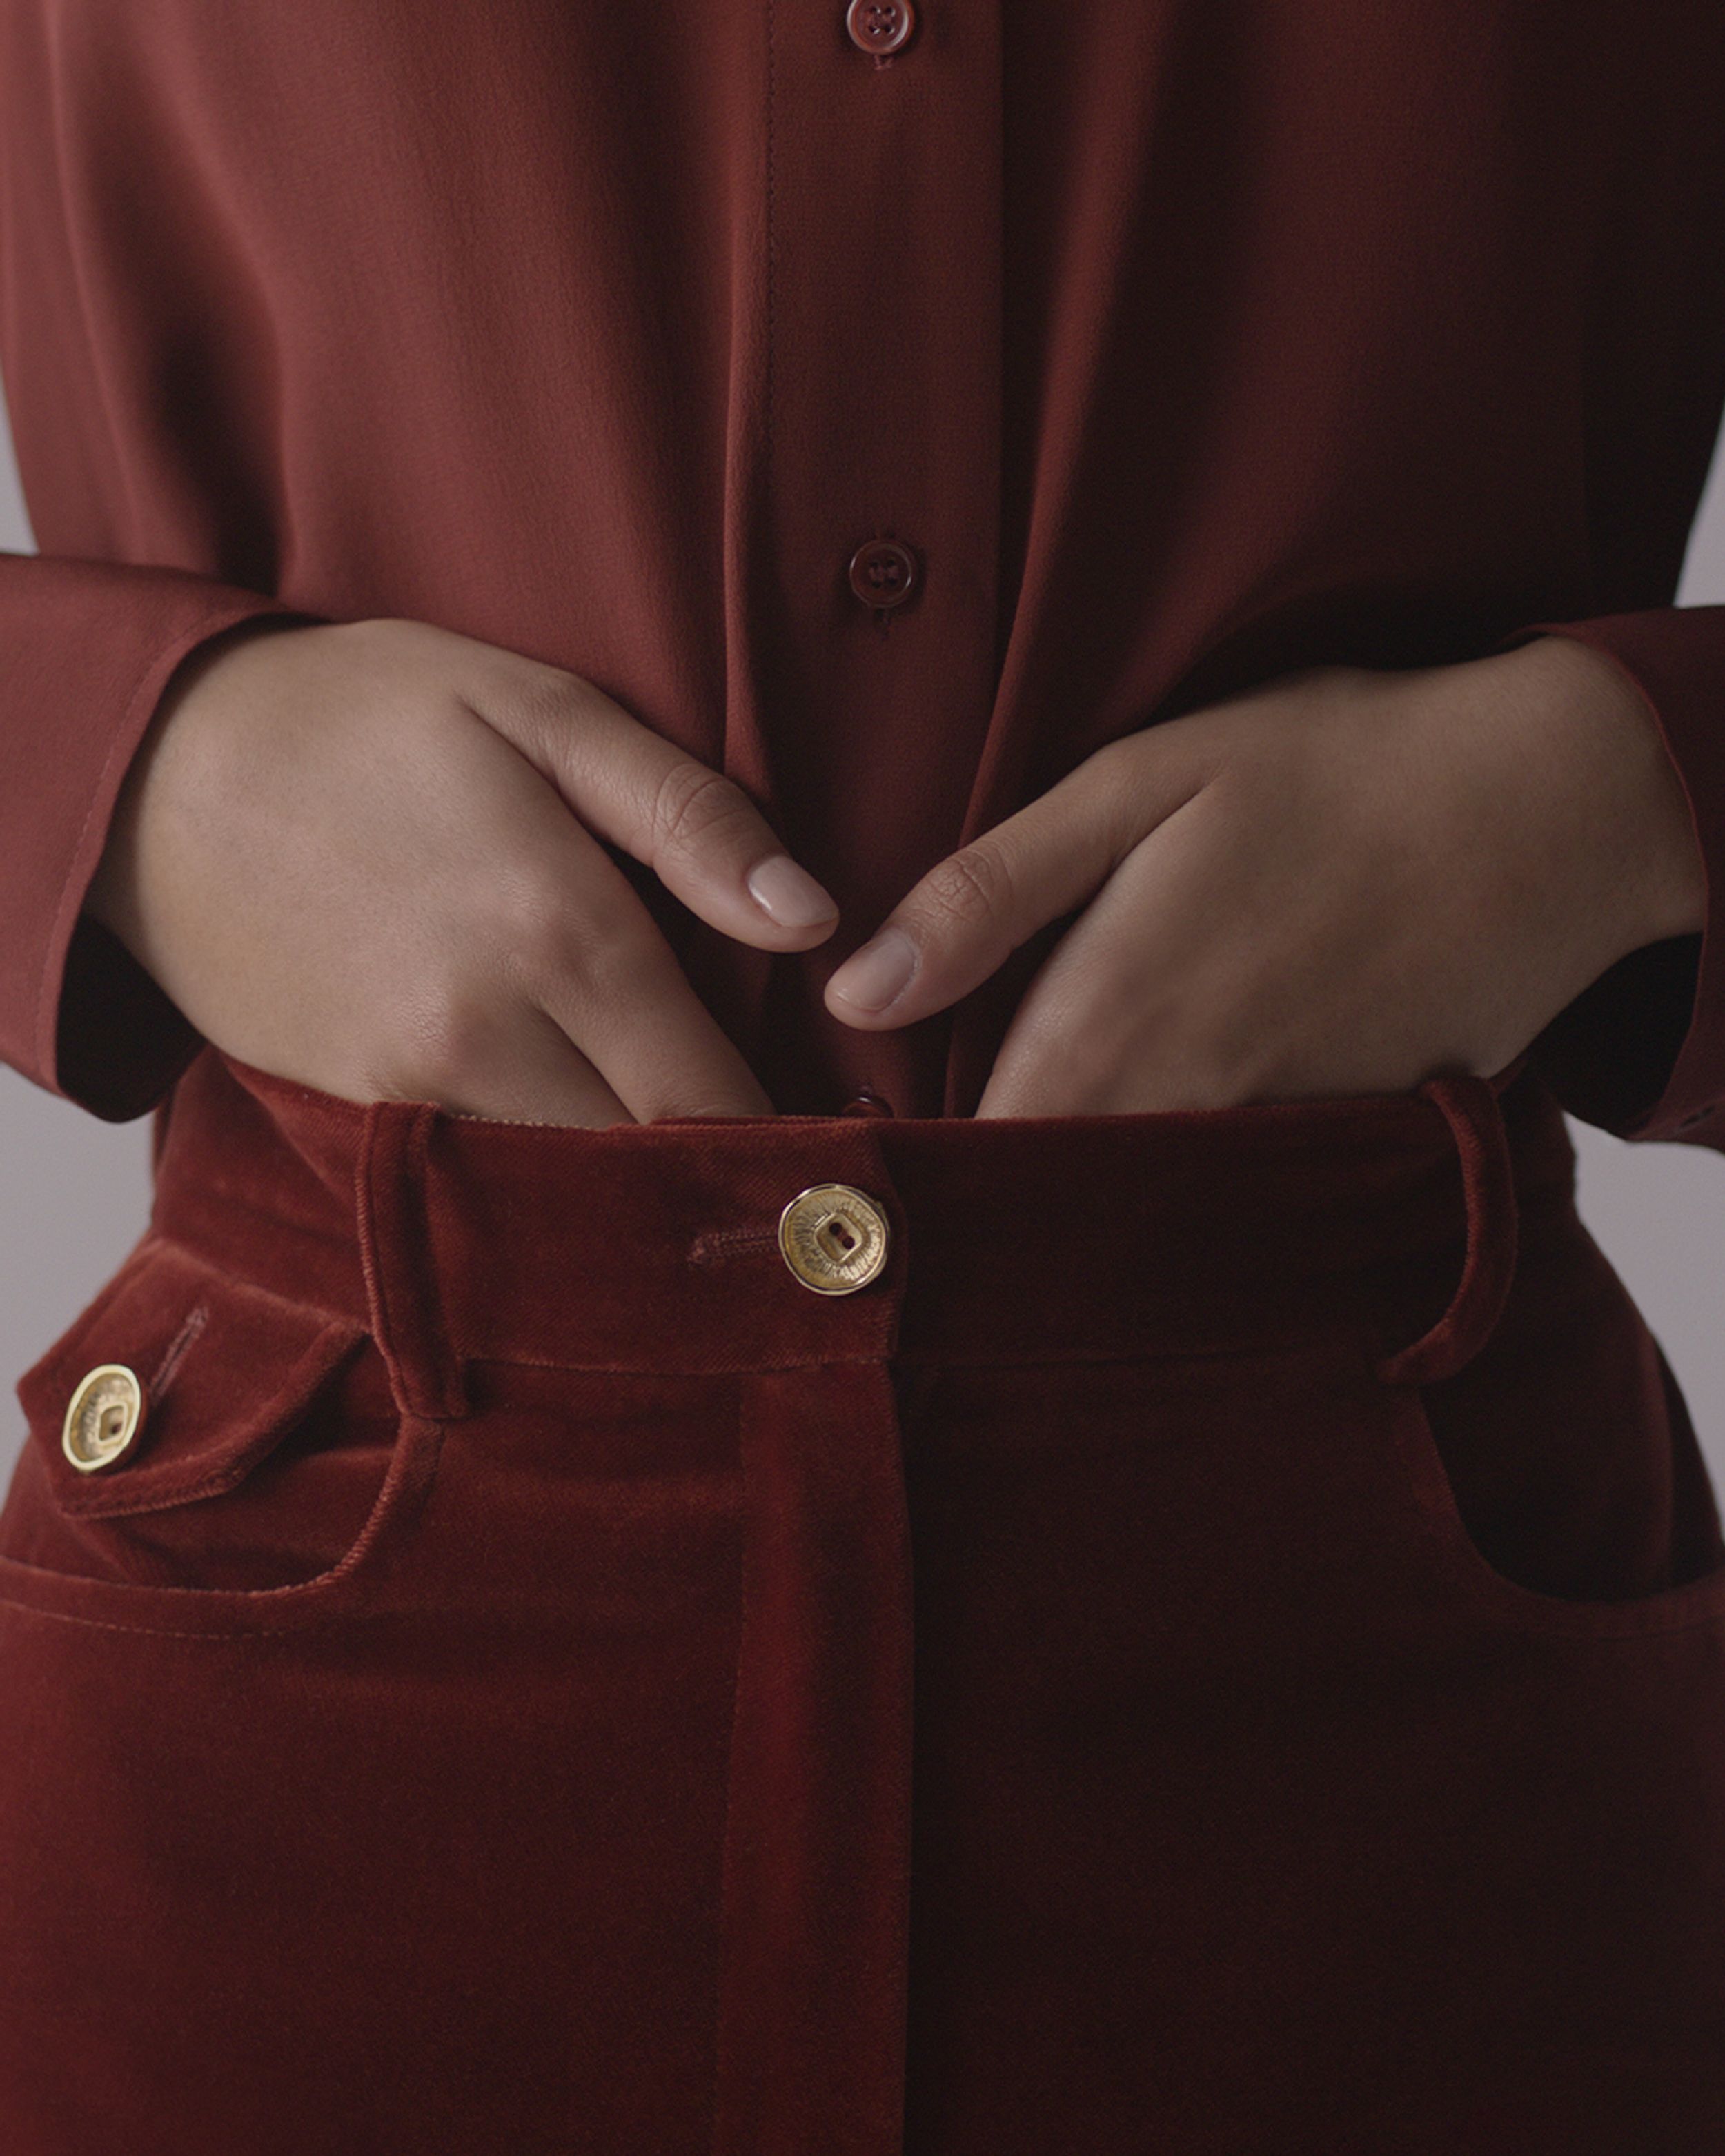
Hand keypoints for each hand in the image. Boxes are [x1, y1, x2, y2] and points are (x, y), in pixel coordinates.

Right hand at [87, 614, 839, 1123]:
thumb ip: (686, 817)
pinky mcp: (351, 1113)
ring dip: (633, 1194)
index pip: (712, 1097)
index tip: (839, 1160)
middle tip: (782, 1177)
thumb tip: (813, 919)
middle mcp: (485, 1034)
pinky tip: (578, 1145)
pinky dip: (540, 1185)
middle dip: (719, 1183)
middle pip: (645, 1168)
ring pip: (563, 1193)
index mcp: (558, 931)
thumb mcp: (540, 711)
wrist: (154, 770)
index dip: (786, 1144)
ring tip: (691, 1167)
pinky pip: (478, 1182)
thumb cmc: (366, 720)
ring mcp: (409, 1087)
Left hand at [823, 635, 1706, 1116]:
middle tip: (931, 1184)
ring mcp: (1271, 1139)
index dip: (911, 1175)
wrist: (1549, 806)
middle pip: (1047, 1197)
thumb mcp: (1139, 783)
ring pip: (1140, 1211)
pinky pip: (1236, 1197)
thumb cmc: (1334, 769)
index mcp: (1109, 1019)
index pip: (970, 1154)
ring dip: (1081, 1201)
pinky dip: (1189, 1187)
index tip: (862, 1178)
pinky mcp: (1345, 1144)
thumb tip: (855, 992)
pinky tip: (1170, 1136)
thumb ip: (990, 893)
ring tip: (1029, 1179)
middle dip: (984, 1200)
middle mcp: (1183, 1106)